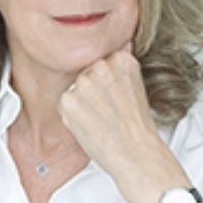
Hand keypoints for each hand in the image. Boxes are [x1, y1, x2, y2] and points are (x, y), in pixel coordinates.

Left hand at [57, 47, 191, 202]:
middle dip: (92, 91)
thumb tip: (117, 48)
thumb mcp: (135, 88)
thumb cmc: (138, 128)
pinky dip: (73, 116)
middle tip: (108, 111)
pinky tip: (90, 125)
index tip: (114, 97)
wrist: (137, 154)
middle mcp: (102, 66)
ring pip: (75, 89)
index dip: (105, 83)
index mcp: (122, 59)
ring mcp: (84, 82)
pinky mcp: (68, 99)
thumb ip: (119, 70)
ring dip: (81, 103)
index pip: (101, 62)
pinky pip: (65, 104)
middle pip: (86, 74)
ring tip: (101, 119)